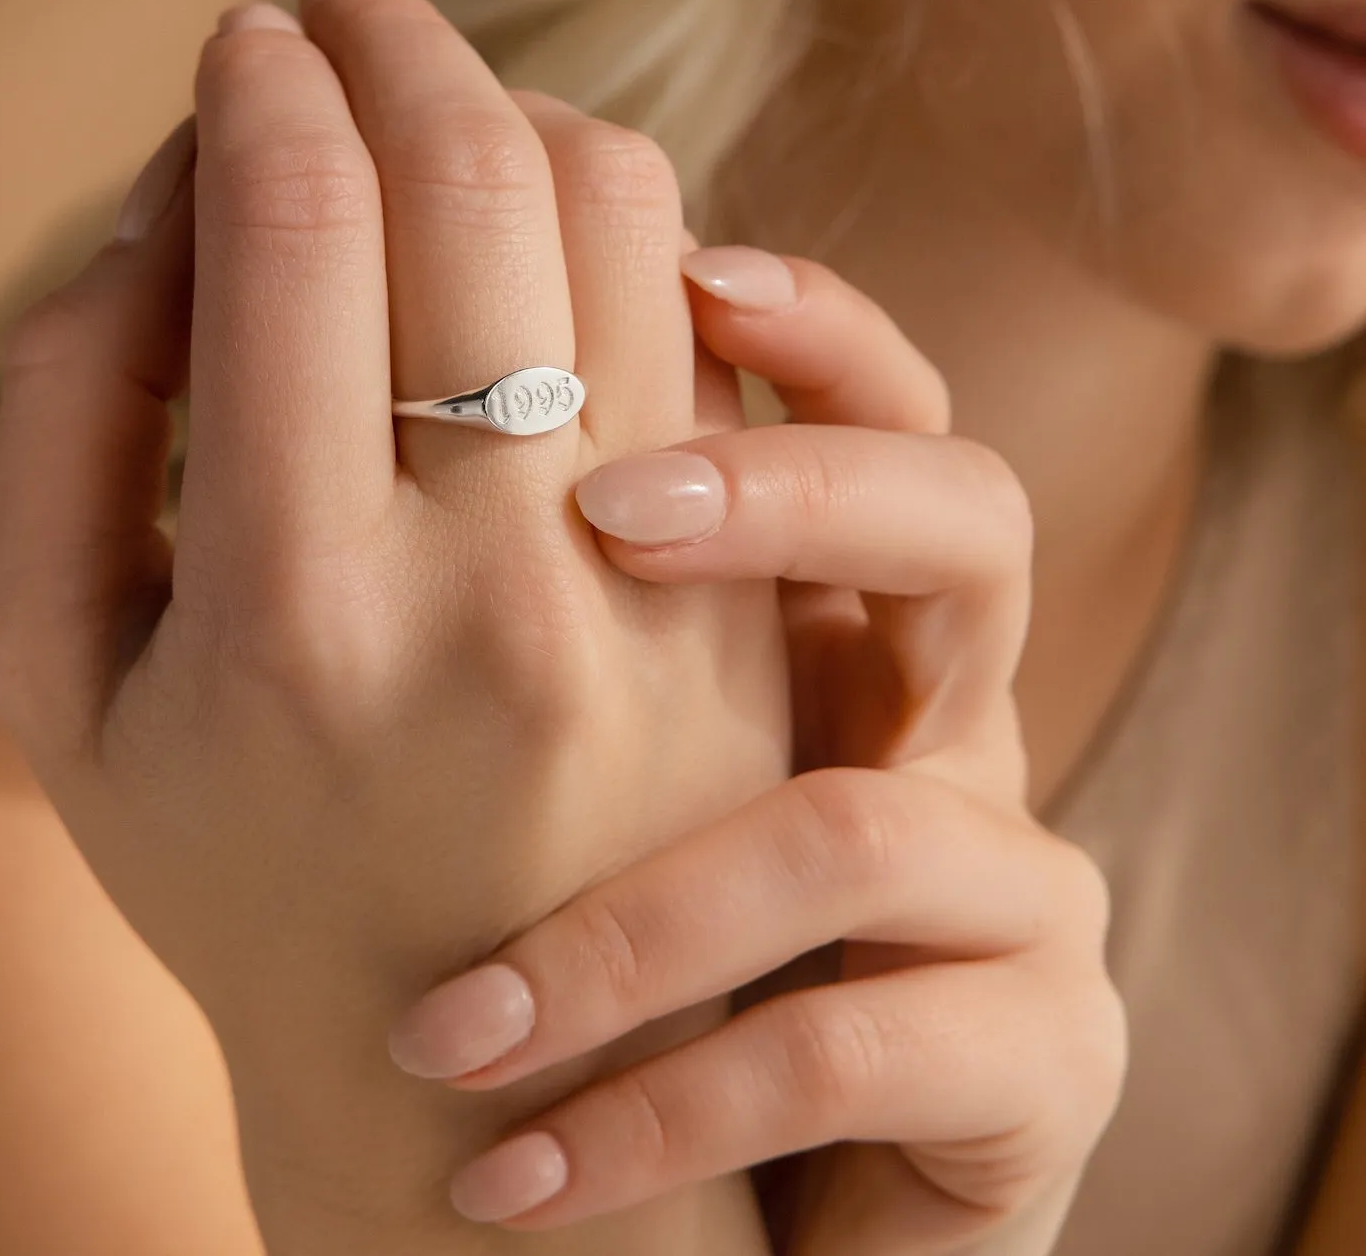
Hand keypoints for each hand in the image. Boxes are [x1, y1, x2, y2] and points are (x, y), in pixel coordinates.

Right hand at [0, 0, 788, 1251]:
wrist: (500, 1072)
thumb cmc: (247, 873)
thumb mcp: (66, 685)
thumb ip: (64, 423)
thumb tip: (170, 198)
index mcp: (287, 607)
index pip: (291, 222)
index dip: (260, 82)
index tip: (244, 38)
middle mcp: (493, 585)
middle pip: (477, 178)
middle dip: (401, 40)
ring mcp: (654, 590)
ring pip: (627, 212)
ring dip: (523, 110)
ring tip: (449, 111)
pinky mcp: (755, 595)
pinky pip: (720, 315)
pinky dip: (630, 223)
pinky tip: (552, 231)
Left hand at [385, 249, 1126, 1254]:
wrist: (713, 1146)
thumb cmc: (620, 902)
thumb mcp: (602, 708)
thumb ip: (568, 553)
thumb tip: (407, 364)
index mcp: (842, 605)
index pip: (866, 400)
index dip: (802, 323)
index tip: (676, 275)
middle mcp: (944, 713)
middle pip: (965, 525)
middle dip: (795, 490)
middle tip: (601, 517)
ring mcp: (1007, 884)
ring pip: (900, 825)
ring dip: (666, 913)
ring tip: (463, 1014)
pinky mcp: (1033, 1057)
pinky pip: (860, 1055)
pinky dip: (666, 1115)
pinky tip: (501, 1175)